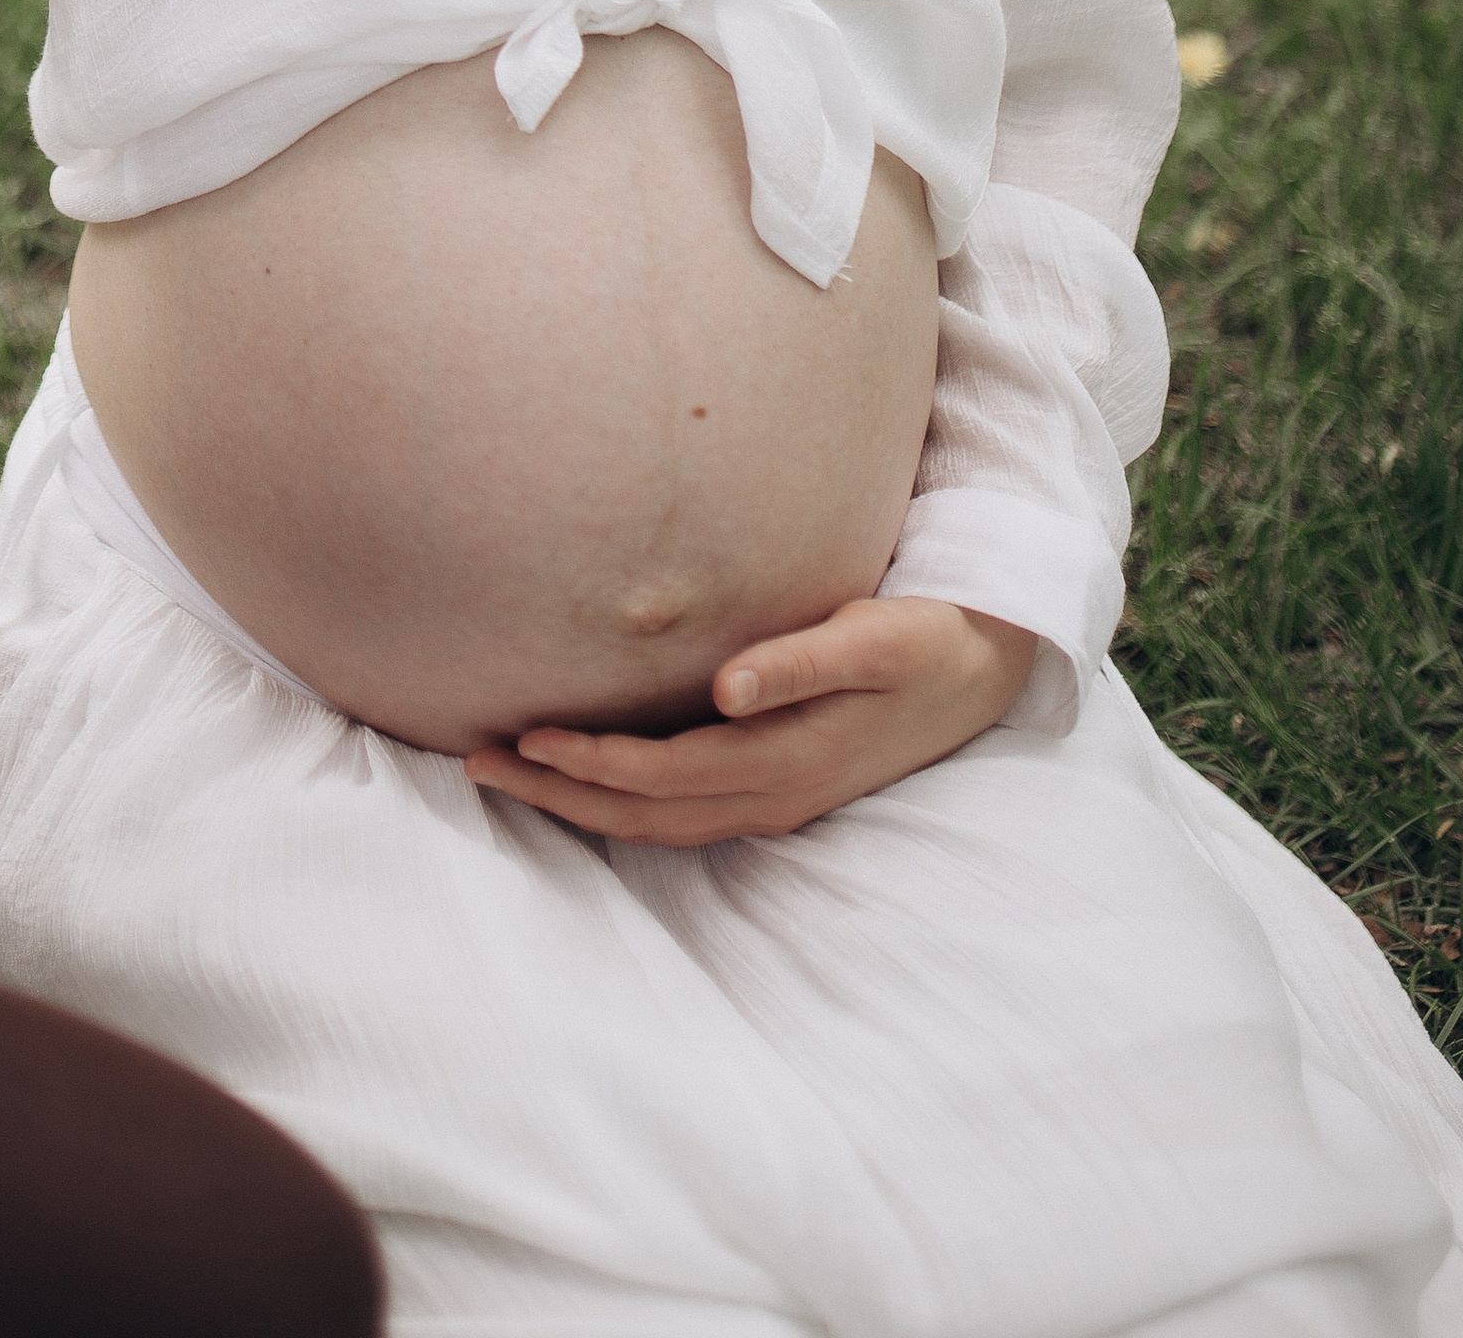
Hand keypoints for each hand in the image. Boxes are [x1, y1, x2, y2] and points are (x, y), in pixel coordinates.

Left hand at [462, 599, 1039, 845]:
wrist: (985, 669)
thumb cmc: (924, 640)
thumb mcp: (875, 640)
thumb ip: (801, 662)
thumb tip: (728, 689)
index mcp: (786, 761)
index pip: (662, 776)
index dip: (589, 764)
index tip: (523, 737)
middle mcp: (772, 794)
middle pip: (642, 813)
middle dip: (559, 793)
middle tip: (477, 764)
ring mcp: (775, 799)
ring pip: (657, 821)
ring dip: (581, 803)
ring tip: (510, 772)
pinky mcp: (777, 785)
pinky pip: (681, 812)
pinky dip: (622, 803)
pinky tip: (586, 779)